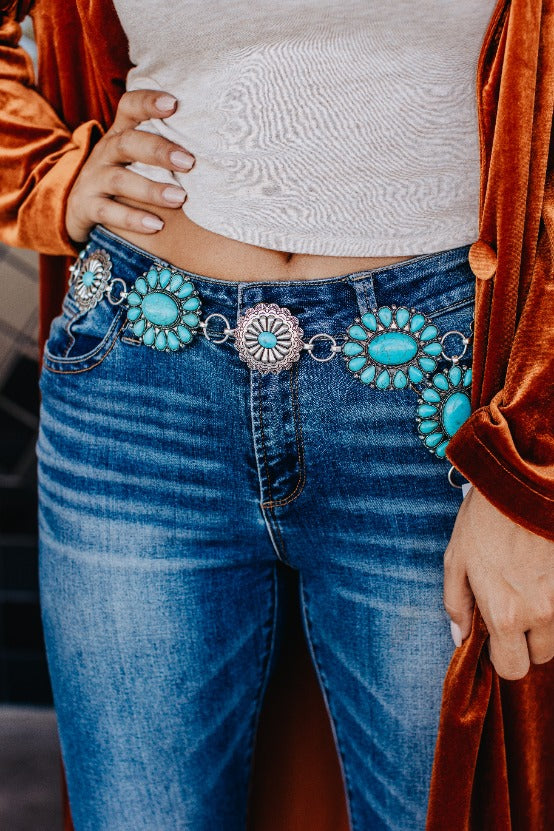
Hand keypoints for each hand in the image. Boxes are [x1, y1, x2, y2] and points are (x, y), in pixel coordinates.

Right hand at [65, 90, 194, 242]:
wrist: (79, 206)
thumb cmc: (125, 178)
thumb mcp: (138, 158)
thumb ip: (165, 149)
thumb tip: (218, 152)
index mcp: (121, 134)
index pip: (130, 107)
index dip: (148, 102)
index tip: (174, 104)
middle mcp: (105, 152)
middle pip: (128, 143)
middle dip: (159, 151)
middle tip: (190, 162)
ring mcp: (94, 179)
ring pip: (120, 179)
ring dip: (151, 189)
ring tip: (180, 198)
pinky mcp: (86, 206)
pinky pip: (107, 211)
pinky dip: (132, 218)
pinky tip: (156, 225)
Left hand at [443, 486, 553, 679]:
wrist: (522, 484)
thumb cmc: (484, 521)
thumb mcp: (456, 560)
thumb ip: (457, 605)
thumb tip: (460, 637)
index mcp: (504, 615)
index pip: (511, 668)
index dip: (502, 657)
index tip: (494, 638)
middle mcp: (538, 614)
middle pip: (539, 657)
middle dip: (524, 644)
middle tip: (510, 614)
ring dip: (541, 624)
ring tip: (523, 590)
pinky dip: (552, 603)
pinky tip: (537, 579)